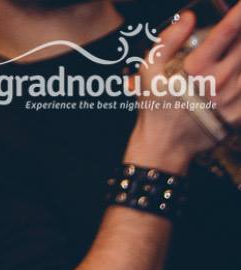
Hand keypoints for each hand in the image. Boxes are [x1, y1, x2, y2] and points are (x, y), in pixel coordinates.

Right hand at [127, 5, 240, 171]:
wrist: (165, 146)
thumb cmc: (155, 107)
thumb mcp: (148, 71)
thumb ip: (167, 40)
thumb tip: (188, 18)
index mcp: (197, 68)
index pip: (228, 30)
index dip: (239, 13)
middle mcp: (220, 81)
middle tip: (236, 33)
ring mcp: (234, 97)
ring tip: (233, 54)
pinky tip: (234, 73)